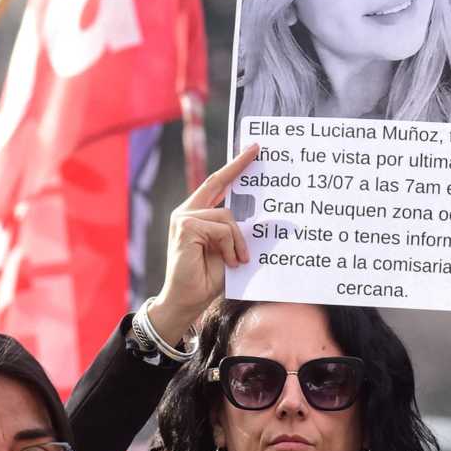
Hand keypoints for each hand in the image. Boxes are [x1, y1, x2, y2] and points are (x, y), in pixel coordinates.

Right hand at [146, 144, 256, 341]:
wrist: (187, 301)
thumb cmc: (207, 279)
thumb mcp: (230, 251)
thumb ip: (239, 232)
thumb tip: (266, 219)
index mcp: (198, 215)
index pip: (217, 185)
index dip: (233, 167)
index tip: (251, 150)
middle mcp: (188, 212)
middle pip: (217, 182)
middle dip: (238, 165)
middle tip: (257, 149)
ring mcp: (183, 218)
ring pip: (227, 215)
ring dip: (238, 241)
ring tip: (238, 260)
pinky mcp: (184, 226)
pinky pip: (221, 228)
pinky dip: (229, 246)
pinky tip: (228, 261)